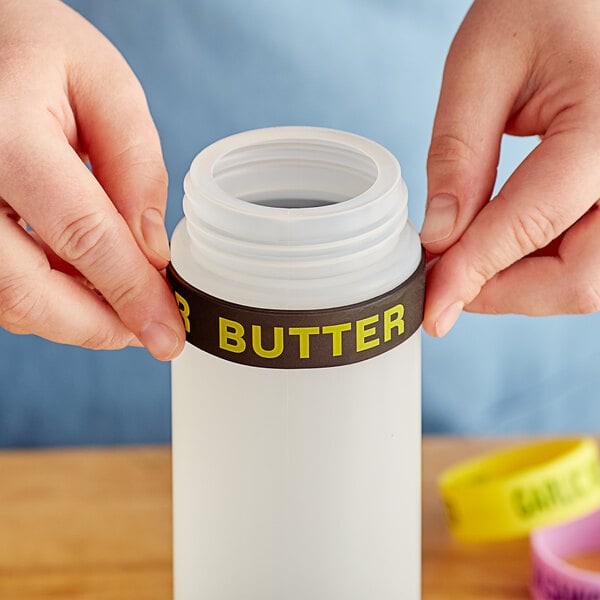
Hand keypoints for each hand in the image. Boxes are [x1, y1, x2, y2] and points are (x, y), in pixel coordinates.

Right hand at [0, 0, 184, 359]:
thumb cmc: (36, 48)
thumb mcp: (104, 85)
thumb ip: (136, 167)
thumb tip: (153, 251)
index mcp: (6, 137)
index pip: (84, 237)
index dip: (132, 296)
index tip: (168, 336)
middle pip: (28, 290)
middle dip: (97, 326)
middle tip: (147, 332)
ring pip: (7, 299)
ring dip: (72, 318)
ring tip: (121, 305)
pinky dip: (45, 298)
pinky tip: (82, 282)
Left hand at [422, 0, 599, 335]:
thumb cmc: (542, 4)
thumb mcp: (482, 65)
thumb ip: (458, 155)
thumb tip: (439, 237)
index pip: (533, 225)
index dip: (474, 273)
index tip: (431, 306)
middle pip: (578, 277)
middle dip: (502, 292)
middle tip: (444, 285)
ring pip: (585, 277)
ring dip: (519, 285)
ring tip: (465, 261)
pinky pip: (588, 254)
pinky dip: (538, 265)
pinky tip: (499, 243)